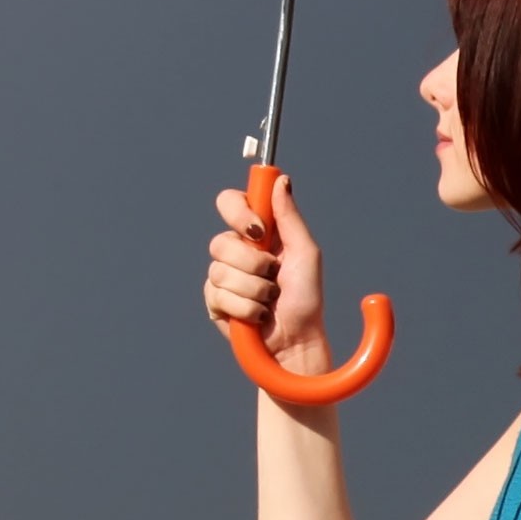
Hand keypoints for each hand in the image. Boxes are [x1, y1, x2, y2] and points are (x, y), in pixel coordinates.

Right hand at [204, 171, 329, 383]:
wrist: (296, 340)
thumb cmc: (306, 298)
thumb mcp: (305, 253)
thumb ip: (290, 217)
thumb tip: (280, 179)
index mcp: (257, 232)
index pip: (230, 202)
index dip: (238, 212)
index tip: (259, 229)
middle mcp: (236, 250)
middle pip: (221, 241)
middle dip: (252, 263)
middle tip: (272, 275)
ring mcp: (222, 276)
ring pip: (220, 271)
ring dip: (253, 289)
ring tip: (268, 299)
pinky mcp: (214, 301)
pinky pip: (218, 295)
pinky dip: (245, 308)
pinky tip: (257, 315)